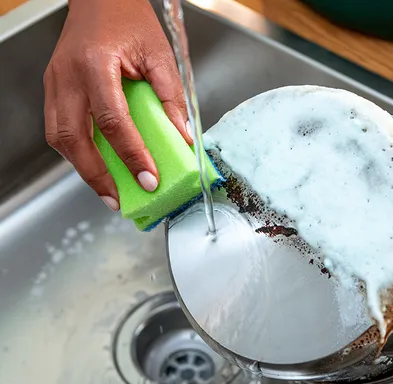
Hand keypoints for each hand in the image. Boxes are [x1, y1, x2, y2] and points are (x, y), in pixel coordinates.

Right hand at [44, 0, 191, 210]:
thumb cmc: (128, 20)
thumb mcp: (160, 55)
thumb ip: (172, 98)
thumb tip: (183, 139)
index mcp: (96, 64)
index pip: (113, 122)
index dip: (132, 155)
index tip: (149, 179)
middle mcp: (68, 75)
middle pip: (73, 138)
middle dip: (97, 176)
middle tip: (119, 200)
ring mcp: (55, 82)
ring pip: (59, 137)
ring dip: (83, 169)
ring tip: (108, 191)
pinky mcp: (54, 88)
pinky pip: (58, 128)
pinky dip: (77, 152)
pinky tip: (96, 165)